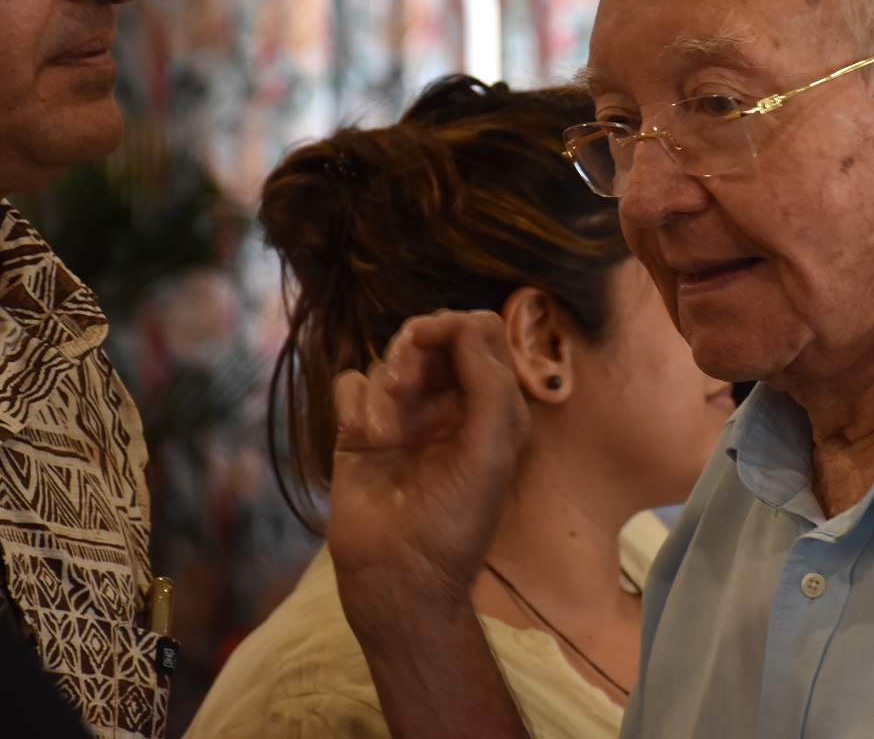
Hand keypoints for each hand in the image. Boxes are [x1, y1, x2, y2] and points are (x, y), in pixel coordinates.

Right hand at [327, 310, 529, 627]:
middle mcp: (450, 403)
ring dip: (386, 388)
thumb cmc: (457, 521)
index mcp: (492, 403)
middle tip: (406, 383)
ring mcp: (404, 415)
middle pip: (432, 337)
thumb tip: (467, 327)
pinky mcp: (360, 431)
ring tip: (387, 433)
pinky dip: (356, 404)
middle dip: (416, 351)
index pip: (481, 333)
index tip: (432, 338)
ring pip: (389, 360)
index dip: (457, 325)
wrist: (400, 576)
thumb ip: (491, 385)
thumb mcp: (491, 451)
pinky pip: (351, 384)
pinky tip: (367, 439)